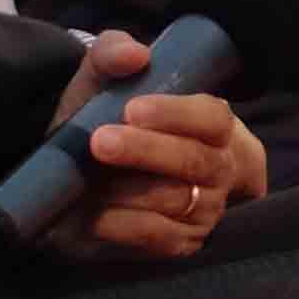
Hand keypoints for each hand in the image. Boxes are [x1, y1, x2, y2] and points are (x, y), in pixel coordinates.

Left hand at [42, 31, 268, 265]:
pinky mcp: (181, 243)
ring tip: (91, 181)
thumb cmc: (104, 123)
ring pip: (176, 200)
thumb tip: (135, 55)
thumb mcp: (101, 82)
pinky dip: (122, 224)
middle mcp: (217, 169)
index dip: (176, 115)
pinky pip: (157, 236)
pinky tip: (93, 212)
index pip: (213, 119)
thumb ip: (112, 55)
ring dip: (127, 189)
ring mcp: (204, 210)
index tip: (132, 109)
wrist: (81, 180)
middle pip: (198, 161)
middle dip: (146, 151)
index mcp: (211, 126)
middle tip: (100, 142)